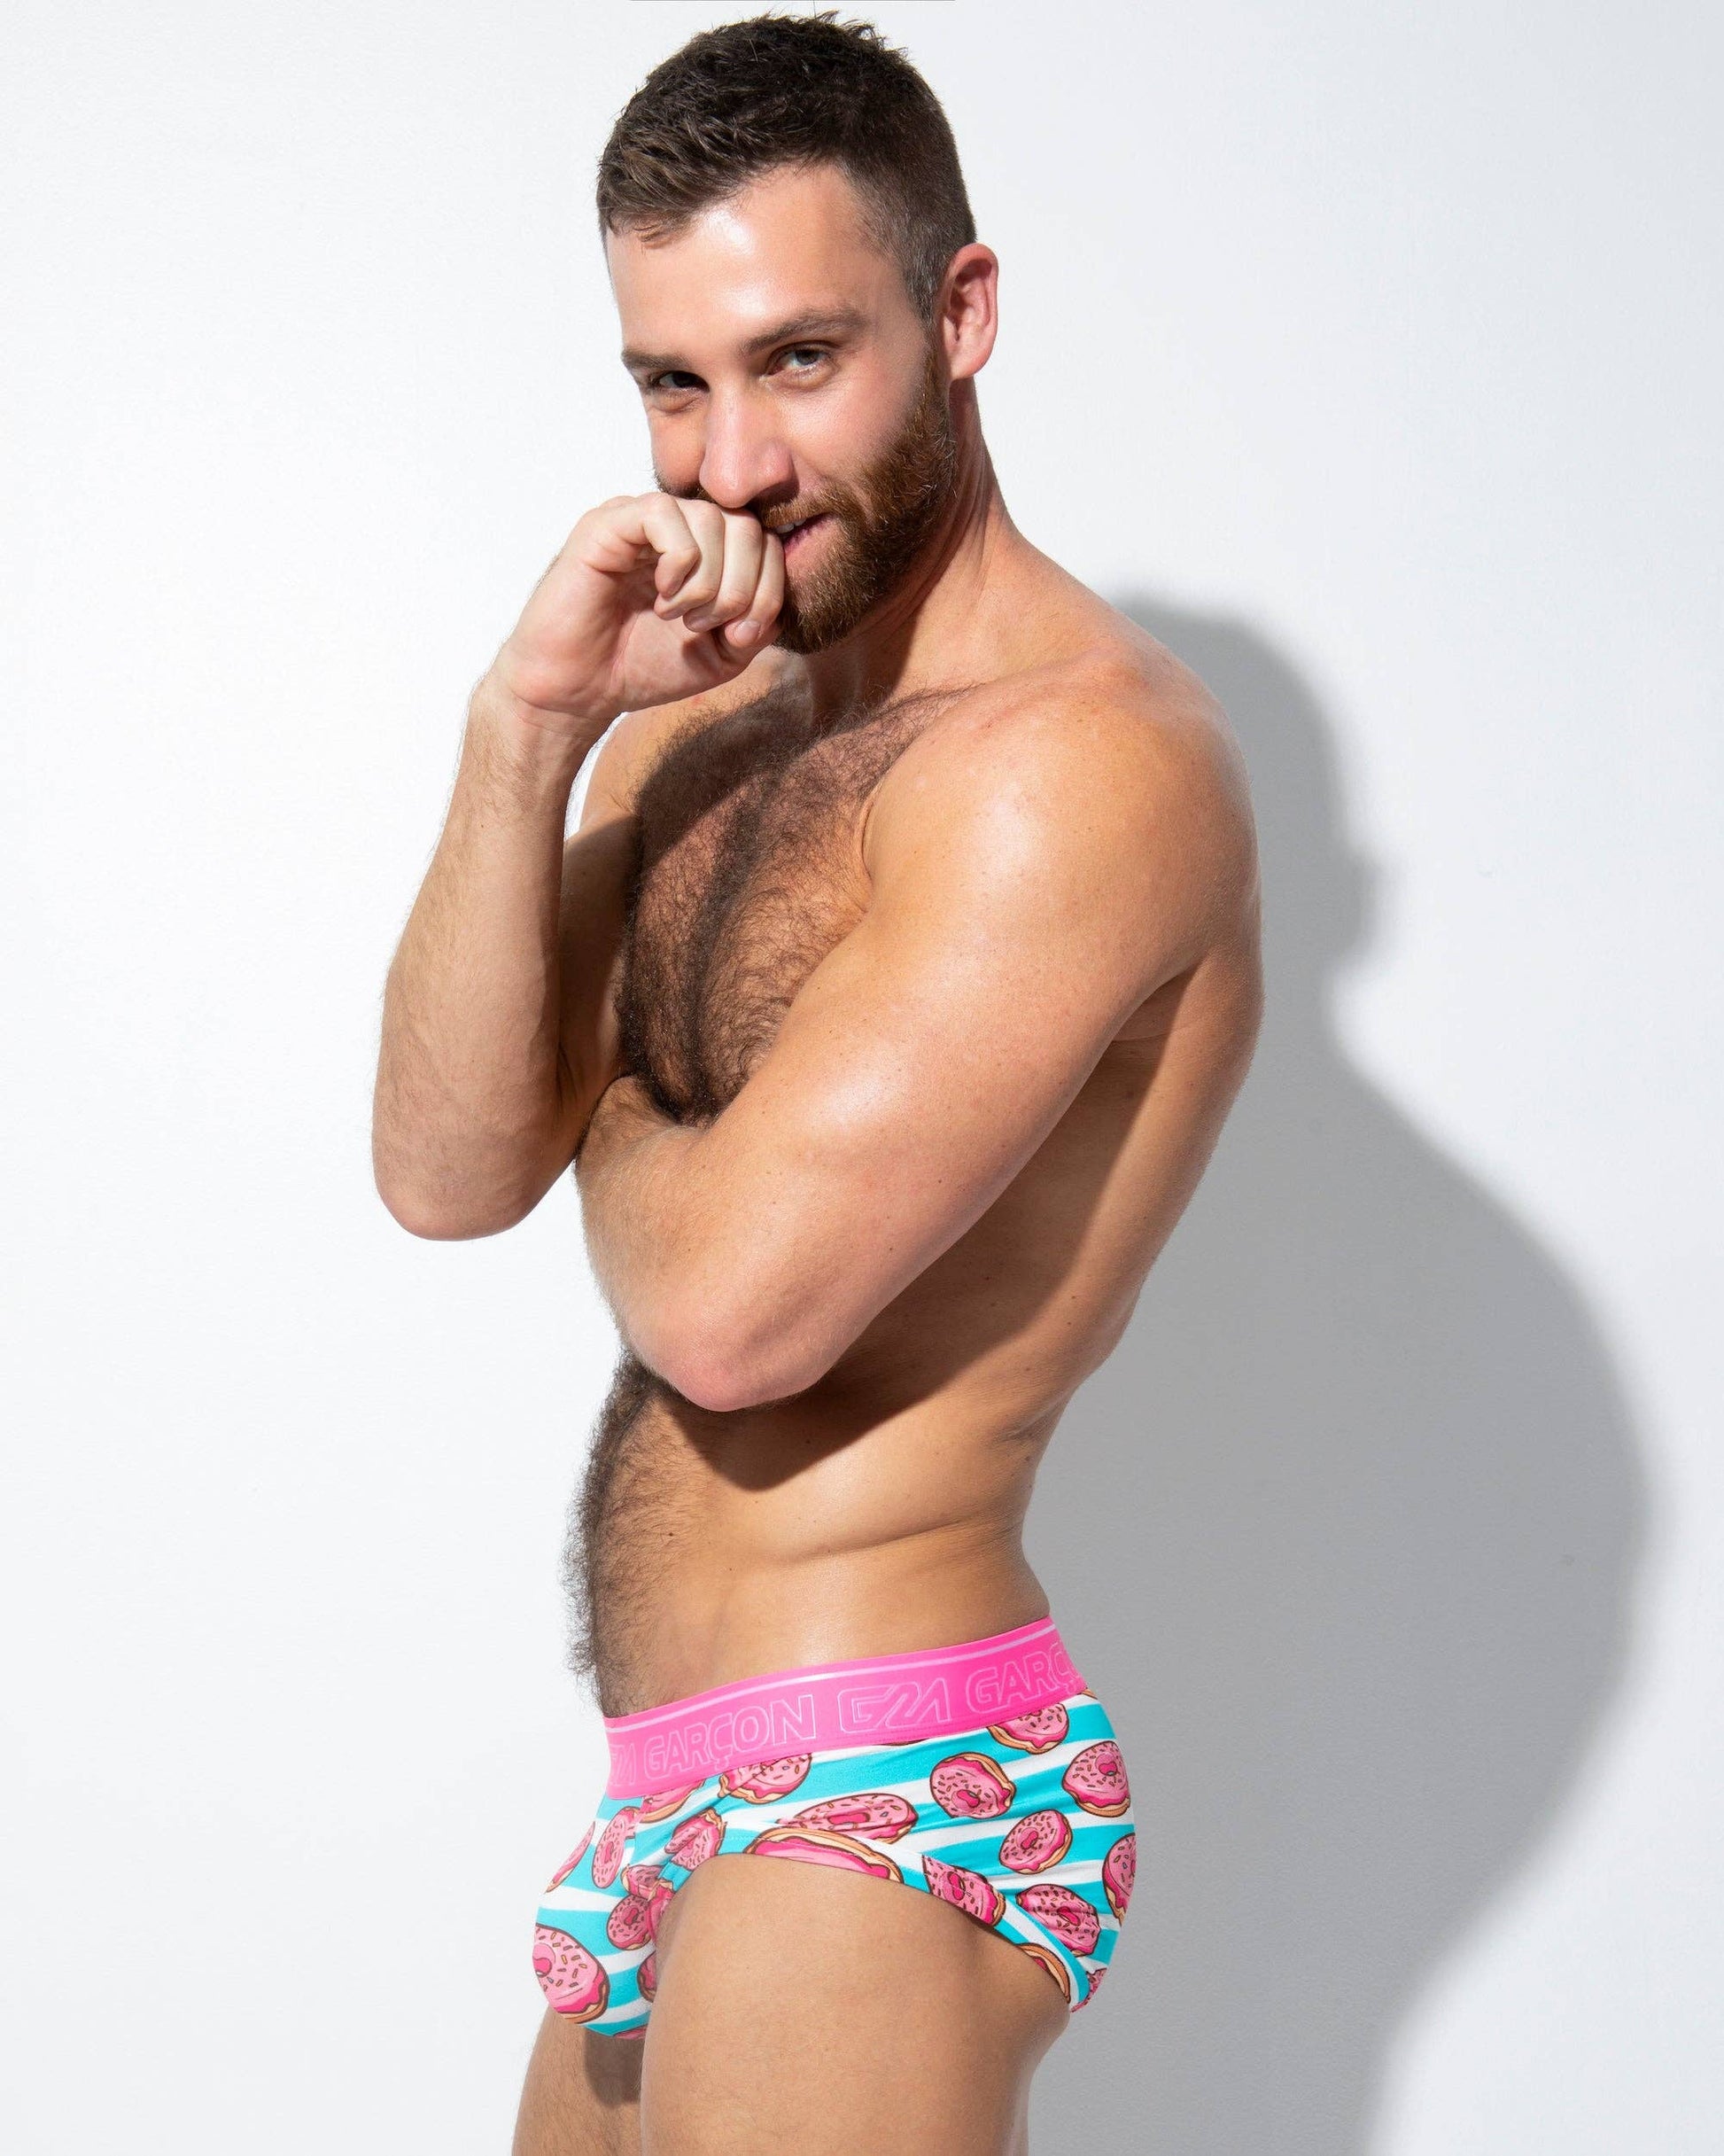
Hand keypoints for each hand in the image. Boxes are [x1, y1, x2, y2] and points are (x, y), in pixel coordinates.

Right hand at [492, 493, 785, 734]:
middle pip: (744, 525)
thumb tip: (775, 600)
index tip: (739, 636)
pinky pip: (664, 514)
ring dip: (708, 580)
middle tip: (705, 625)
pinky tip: (662, 595)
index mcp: (706, 551)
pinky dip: (678, 561)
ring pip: (711, 518)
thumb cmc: (642, 668)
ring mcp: (641, 521)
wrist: (580, 691)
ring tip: (678, 616)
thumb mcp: (720, 656)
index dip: (768, 588)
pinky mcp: (608, 524)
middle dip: (742, 586)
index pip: (763, 542)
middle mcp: (676, 527)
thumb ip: (757, 626)